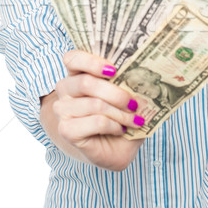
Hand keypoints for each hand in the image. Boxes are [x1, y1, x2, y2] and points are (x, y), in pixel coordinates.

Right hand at [52, 50, 144, 169]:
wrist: (113, 148)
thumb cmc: (120, 117)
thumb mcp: (126, 96)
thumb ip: (129, 81)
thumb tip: (145, 73)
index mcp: (77, 73)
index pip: (73, 59)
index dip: (91, 62)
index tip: (114, 70)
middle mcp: (65, 89)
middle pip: (86, 83)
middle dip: (116, 94)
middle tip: (135, 103)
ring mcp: (62, 110)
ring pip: (94, 104)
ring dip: (120, 113)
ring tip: (135, 120)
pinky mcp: (66, 130)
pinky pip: (96, 122)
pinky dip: (114, 126)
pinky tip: (121, 130)